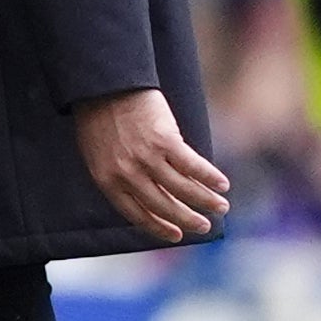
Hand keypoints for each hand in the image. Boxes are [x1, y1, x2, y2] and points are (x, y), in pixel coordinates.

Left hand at [72, 88, 231, 244]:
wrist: (104, 85)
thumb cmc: (99, 117)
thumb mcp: (98, 153)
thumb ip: (118, 174)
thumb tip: (147, 193)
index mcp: (106, 180)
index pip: (136, 213)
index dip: (159, 227)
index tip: (176, 236)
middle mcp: (127, 174)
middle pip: (163, 205)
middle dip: (187, 219)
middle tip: (205, 227)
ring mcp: (146, 158)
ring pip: (182, 189)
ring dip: (205, 201)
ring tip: (221, 208)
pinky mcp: (165, 141)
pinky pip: (193, 166)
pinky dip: (210, 177)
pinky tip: (222, 184)